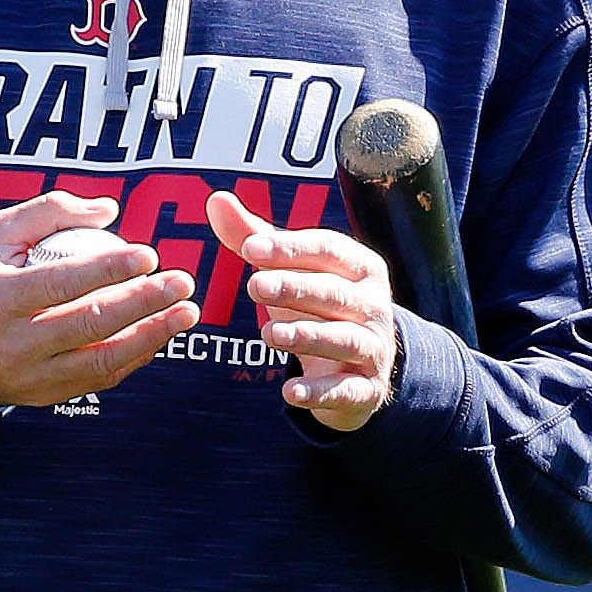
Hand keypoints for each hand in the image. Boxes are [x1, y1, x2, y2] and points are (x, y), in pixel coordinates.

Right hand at [0, 191, 198, 405]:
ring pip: (101, 361)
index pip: (60, 284)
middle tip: (182, 282)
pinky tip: (160, 333)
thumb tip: (110, 209)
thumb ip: (50, 211)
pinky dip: (134, 357)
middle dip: (143, 303)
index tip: (148, 256)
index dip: (108, 270)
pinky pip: (99, 379)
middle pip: (88, 324)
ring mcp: (30, 377)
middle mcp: (13, 345)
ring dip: (151, 337)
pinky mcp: (45, 397)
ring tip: (187, 312)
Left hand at [209, 189, 397, 428]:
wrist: (364, 366)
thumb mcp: (293, 271)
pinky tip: (290, 393)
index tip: (250, 249)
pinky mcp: (366, 389)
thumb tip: (216, 199)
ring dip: (308, 336)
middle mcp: (374, 306)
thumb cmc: (320, 306)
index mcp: (360, 268)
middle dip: (296, 289)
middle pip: (335, 293)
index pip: (329, 250)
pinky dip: (319, 392)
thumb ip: (256, 238)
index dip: (291, 249)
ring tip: (269, 335)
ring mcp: (374, 349)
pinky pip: (345, 390)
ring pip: (344, 340)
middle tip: (254, 286)